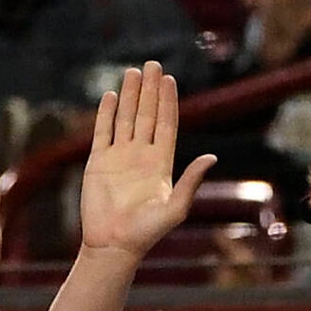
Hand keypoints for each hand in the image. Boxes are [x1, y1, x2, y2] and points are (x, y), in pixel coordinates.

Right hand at [77, 63, 215, 262]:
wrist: (113, 246)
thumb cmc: (146, 233)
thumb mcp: (175, 208)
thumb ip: (191, 181)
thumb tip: (212, 157)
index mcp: (160, 163)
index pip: (166, 124)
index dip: (168, 101)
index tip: (169, 79)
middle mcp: (140, 156)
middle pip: (146, 115)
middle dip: (149, 90)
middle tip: (152, 64)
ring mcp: (118, 158)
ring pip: (125, 119)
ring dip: (130, 95)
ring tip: (133, 72)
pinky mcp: (98, 164)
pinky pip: (102, 132)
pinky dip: (106, 114)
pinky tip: (111, 96)